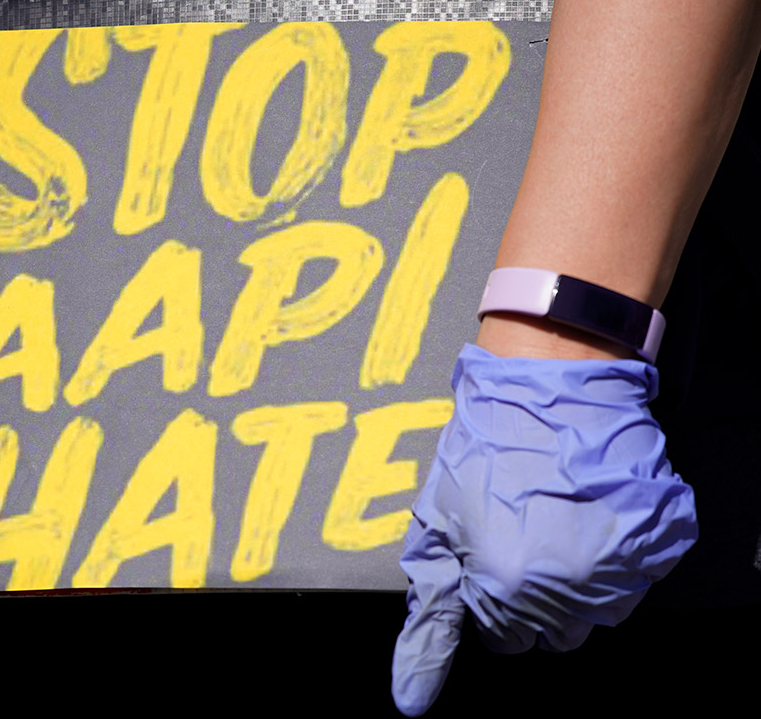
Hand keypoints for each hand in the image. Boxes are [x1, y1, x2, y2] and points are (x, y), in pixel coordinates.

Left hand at [392, 344, 696, 715]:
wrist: (547, 383)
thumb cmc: (480, 451)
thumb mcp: (436, 529)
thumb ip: (429, 623)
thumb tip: (410, 701)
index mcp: (508, 591)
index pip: (505, 640)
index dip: (492, 599)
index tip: (490, 557)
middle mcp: (570, 590)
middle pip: (555, 633)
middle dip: (533, 597)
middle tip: (524, 535)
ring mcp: (623, 565)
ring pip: (600, 611)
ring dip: (577, 579)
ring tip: (556, 519)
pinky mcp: (660, 540)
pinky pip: (638, 574)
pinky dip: (617, 552)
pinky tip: (589, 511)